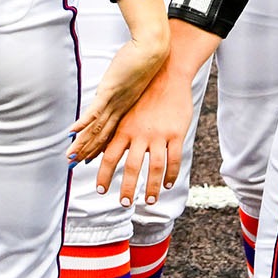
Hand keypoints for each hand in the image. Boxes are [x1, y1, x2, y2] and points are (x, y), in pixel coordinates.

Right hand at [66, 31, 168, 163]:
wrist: (154, 48)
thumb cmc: (146, 58)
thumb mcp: (134, 77)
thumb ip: (123, 87)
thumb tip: (112, 89)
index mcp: (126, 108)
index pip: (109, 132)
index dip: (98, 147)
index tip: (88, 159)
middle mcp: (120, 108)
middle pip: (101, 135)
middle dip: (87, 151)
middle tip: (74, 165)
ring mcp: (114, 101)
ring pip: (96, 127)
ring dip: (82, 143)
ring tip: (71, 157)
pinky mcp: (109, 90)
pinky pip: (94, 110)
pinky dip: (83, 122)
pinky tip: (72, 132)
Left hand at [91, 66, 192, 206]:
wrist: (167, 75)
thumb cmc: (144, 95)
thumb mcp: (126, 112)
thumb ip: (117, 133)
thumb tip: (102, 151)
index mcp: (125, 129)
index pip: (109, 157)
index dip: (104, 175)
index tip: (101, 190)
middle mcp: (140, 134)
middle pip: (132, 168)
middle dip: (127, 188)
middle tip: (124, 203)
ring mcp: (159, 134)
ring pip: (155, 168)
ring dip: (153, 188)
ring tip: (150, 200)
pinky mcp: (176, 133)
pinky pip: (174, 159)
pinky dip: (171, 175)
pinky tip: (169, 184)